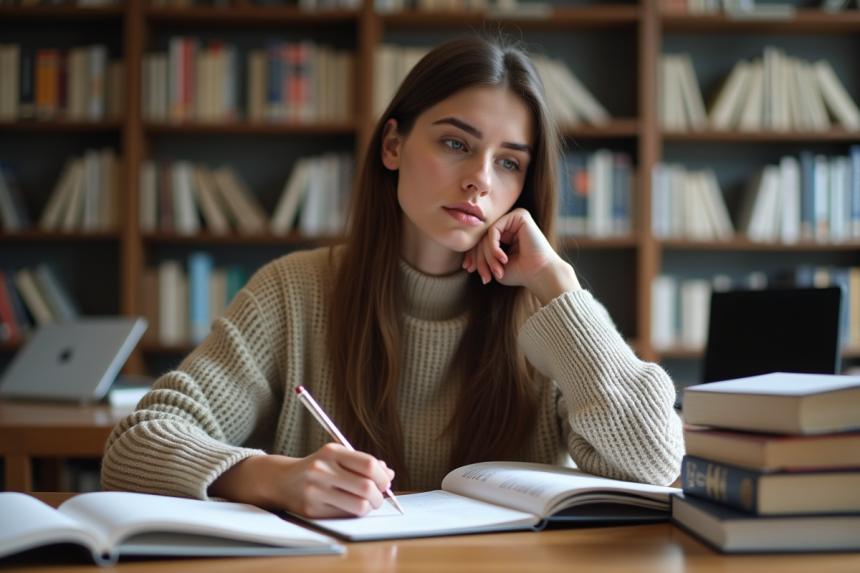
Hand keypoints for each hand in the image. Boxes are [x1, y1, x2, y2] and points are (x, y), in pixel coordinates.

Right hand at [208, 443, 394, 517]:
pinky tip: (350, 507)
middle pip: (366, 487)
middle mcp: (322, 470)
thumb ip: (364, 463)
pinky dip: (354, 513)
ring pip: (358, 506)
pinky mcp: (312, 510)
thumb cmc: (318, 467)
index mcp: (331, 452)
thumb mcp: (338, 457)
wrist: (283, 480)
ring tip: (366, 503)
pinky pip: (344, 516)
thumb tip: (389, 473)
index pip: (368, 464)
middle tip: (378, 497)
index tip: (385, 482)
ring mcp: (315, 491)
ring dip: (369, 507)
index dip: (383, 477)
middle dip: (379, 495)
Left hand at [462, 207, 579, 305]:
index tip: (468, 269)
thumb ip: (482, 257)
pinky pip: (494, 229)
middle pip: (482, 237)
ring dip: (488, 256)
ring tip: (496, 270)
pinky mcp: (519, 215)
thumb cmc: (521, 273)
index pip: (481, 241)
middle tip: (484, 275)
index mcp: (506, 234)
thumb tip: (465, 260)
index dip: (473, 255)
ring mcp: (514, 218)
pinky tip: (502, 258)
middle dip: (480, 258)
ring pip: (486, 234)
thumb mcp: (495, 265)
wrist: (540, 274)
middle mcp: (510, 224)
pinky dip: (493, 246)